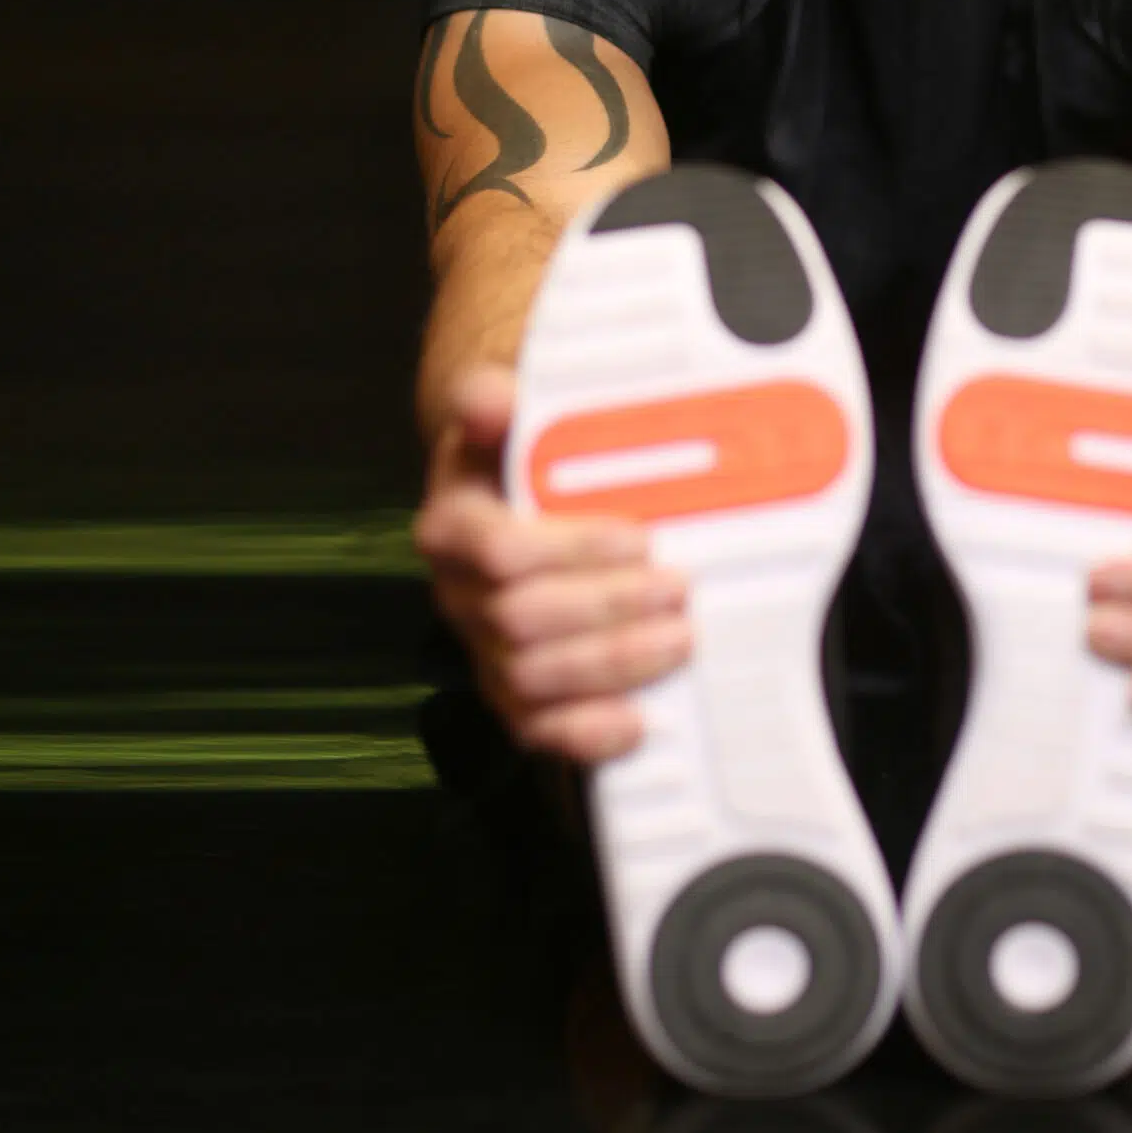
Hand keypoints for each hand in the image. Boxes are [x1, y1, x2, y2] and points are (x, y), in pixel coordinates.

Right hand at [412, 365, 691, 764]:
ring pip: (532, 678)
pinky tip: (634, 722)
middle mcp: (460, 595)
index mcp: (452, 527)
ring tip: (678, 639)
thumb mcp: (502, 414)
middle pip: (522, 619)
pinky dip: (584, 734)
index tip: (639, 536)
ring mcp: (482, 650)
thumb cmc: (513, 456)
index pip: (500, 550)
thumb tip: (491, 398)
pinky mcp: (511, 693)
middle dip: (609, 608)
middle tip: (679, 587)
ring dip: (612, 664)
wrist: (502, 495)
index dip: (573, 549)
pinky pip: (535, 729)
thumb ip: (492, 400)